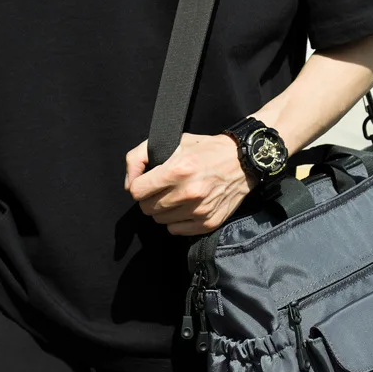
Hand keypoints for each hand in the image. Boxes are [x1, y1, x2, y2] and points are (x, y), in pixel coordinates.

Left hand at [125, 132, 258, 236]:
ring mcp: (199, 210)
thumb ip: (140, 156)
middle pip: (147, 208)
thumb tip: (129, 184)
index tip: (145, 183)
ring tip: (176, 196)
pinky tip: (186, 207)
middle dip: (149, 198)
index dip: (137, 186)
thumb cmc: (205, 150)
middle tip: (162, 189)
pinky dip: (176, 220)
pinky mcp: (208, 223)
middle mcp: (188, 192)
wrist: (243, 162)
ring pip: (160, 220)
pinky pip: (175, 230)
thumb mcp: (173, 141)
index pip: (137, 191)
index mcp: (177, 170)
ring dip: (163, 210)